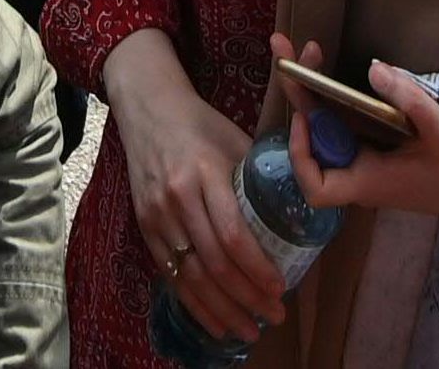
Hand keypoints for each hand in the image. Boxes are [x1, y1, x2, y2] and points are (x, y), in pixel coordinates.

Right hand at [108, 35, 272, 345]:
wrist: (147, 108)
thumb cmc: (199, 124)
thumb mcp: (234, 140)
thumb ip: (257, 177)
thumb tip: (293, 215)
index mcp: (205, 172)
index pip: (232, 233)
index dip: (257, 267)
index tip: (281, 288)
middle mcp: (178, 197)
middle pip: (214, 262)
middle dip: (247, 296)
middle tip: (274, 315)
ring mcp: (157, 215)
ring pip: (192, 276)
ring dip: (223, 310)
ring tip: (249, 331)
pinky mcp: (145, 227)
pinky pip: (171, 276)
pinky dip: (194, 305)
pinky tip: (215, 323)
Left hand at [277, 45, 438, 225]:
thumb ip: (411, 100)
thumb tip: (374, 67)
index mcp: (370, 181)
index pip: (316, 187)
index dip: (301, 154)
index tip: (306, 115)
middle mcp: (363, 173)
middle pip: (315, 143)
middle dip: (298, 96)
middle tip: (284, 48)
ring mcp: (371, 160)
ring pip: (331, 130)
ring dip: (316, 92)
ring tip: (308, 48)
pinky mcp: (383, 149)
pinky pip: (349, 125)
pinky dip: (338, 99)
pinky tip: (335, 72)